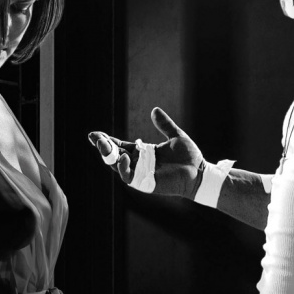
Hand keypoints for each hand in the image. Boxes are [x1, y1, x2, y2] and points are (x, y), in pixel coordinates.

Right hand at [88, 107, 203, 197]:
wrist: (199, 172)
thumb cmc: (189, 157)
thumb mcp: (176, 136)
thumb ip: (165, 124)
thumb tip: (154, 110)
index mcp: (143, 152)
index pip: (119, 146)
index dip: (106, 140)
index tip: (94, 134)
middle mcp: (139, 163)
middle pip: (114, 156)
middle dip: (103, 147)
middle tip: (95, 137)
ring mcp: (141, 174)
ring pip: (117, 167)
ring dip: (109, 156)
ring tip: (104, 144)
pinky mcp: (146, 183)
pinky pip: (129, 177)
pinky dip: (124, 168)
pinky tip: (124, 157)